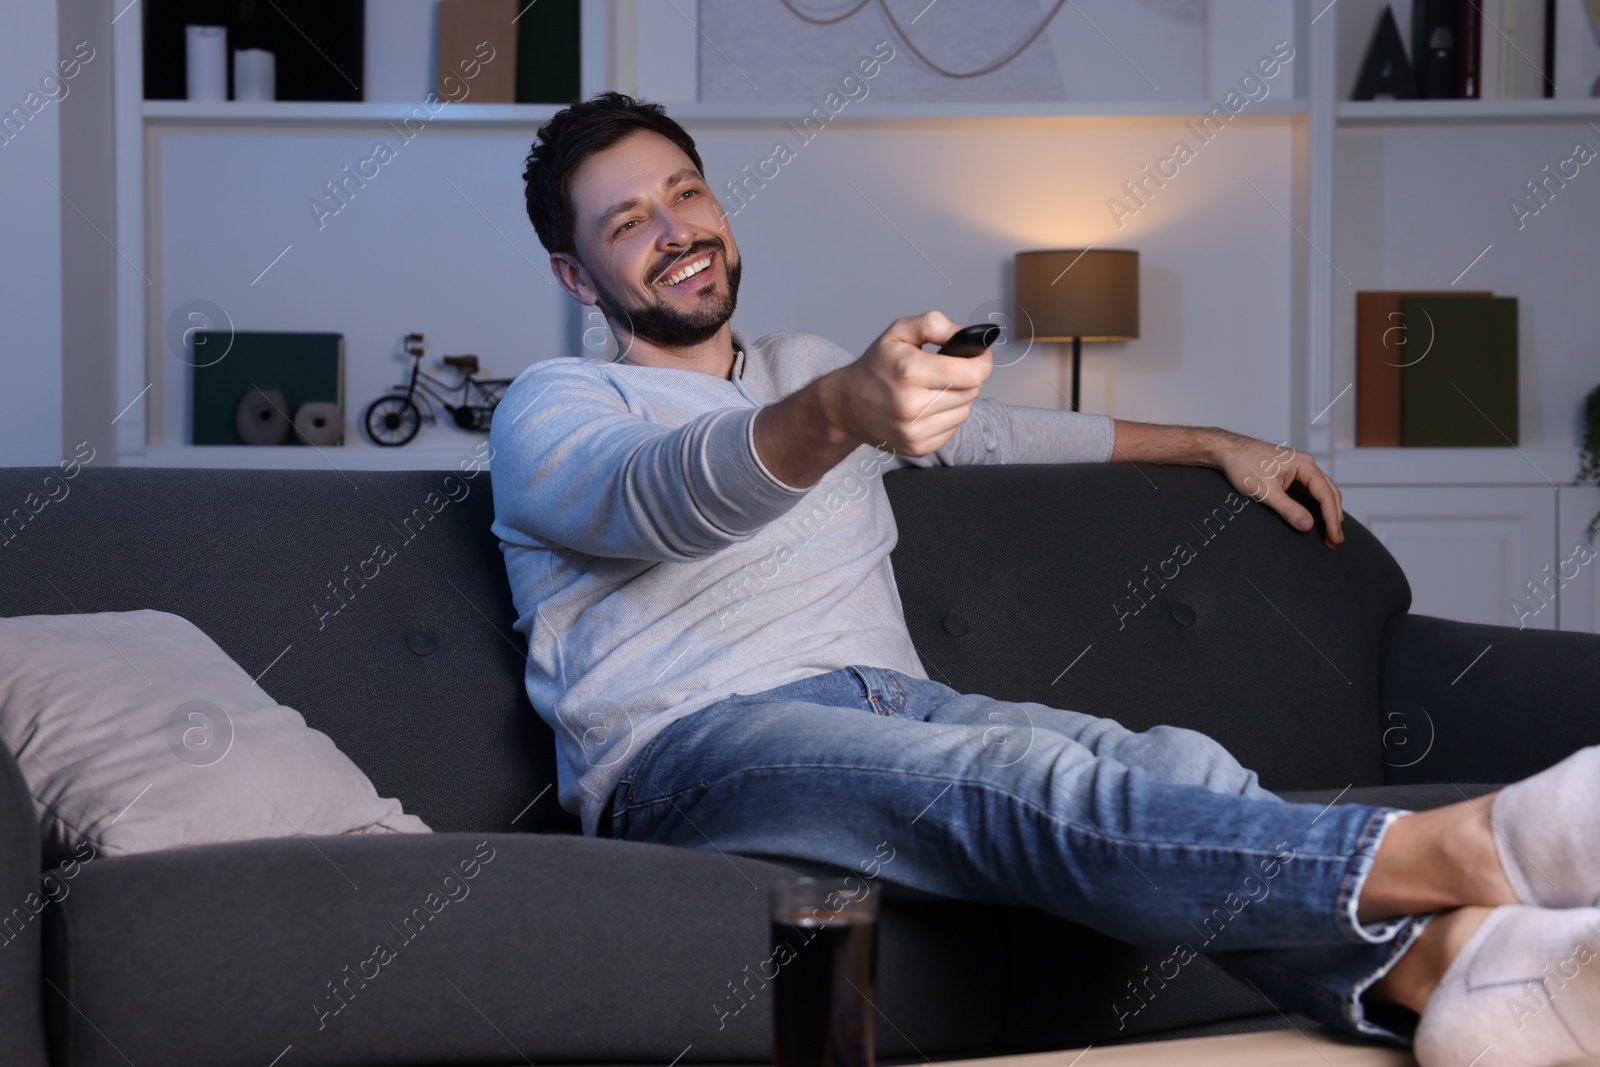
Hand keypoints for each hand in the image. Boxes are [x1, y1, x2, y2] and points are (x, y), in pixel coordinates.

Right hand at [821, 311, 991, 456]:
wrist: (847, 405)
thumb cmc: (875, 366)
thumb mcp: (898, 331)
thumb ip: (933, 324)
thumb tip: (966, 337)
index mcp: (911, 372)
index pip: (972, 373)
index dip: (983, 361)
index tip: (979, 356)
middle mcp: (913, 405)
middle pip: (972, 391)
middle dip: (968, 377)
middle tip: (952, 370)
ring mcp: (916, 431)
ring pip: (965, 411)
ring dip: (959, 397)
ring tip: (937, 388)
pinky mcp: (919, 447)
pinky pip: (953, 429)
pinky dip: (948, 416)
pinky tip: (930, 406)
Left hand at [1213, 434, 1344, 548]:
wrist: (1228, 451)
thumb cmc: (1243, 465)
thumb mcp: (1265, 491)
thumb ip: (1288, 509)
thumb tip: (1308, 525)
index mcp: (1305, 465)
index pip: (1326, 495)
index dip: (1332, 518)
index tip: (1334, 538)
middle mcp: (1306, 465)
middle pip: (1329, 493)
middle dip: (1334, 517)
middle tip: (1335, 541)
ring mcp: (1300, 469)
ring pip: (1323, 491)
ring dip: (1329, 511)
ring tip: (1332, 533)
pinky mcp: (1292, 474)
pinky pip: (1311, 490)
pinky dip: (1318, 505)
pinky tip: (1319, 517)